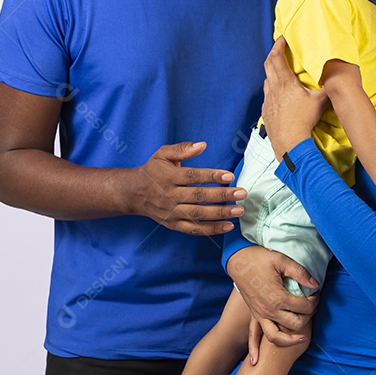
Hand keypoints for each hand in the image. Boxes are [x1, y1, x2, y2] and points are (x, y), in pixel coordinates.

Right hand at [123, 141, 245, 234]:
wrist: (134, 193)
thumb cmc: (153, 170)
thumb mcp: (162, 154)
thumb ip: (182, 149)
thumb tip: (202, 145)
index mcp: (168, 177)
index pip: (193, 176)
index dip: (212, 176)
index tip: (230, 176)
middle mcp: (170, 195)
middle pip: (199, 196)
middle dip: (222, 195)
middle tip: (242, 193)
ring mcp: (171, 212)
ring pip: (198, 214)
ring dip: (220, 213)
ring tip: (239, 210)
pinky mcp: (173, 224)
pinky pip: (194, 229)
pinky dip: (211, 229)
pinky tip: (228, 225)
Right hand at [228, 246, 318, 347]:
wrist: (238, 261)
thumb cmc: (259, 258)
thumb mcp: (282, 260)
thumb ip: (300, 273)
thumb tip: (316, 285)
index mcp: (278, 297)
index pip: (303, 307)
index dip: (314, 301)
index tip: (316, 294)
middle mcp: (269, 310)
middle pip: (295, 323)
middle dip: (308, 317)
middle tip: (312, 307)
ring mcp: (260, 315)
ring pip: (276, 336)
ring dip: (290, 340)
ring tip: (302, 338)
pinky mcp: (254, 315)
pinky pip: (253, 336)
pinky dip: (254, 349)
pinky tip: (256, 360)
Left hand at [262, 37, 328, 158]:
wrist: (289, 142)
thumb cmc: (304, 120)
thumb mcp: (320, 102)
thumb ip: (328, 89)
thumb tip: (338, 81)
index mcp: (285, 82)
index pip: (277, 57)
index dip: (278, 45)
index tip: (282, 38)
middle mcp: (274, 88)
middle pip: (268, 65)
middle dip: (273, 54)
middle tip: (279, 49)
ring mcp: (268, 100)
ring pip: (267, 80)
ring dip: (272, 72)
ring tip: (279, 71)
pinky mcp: (266, 111)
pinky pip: (267, 95)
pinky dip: (272, 89)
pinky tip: (278, 94)